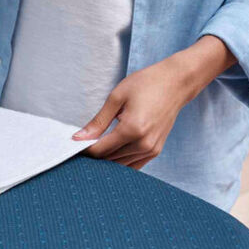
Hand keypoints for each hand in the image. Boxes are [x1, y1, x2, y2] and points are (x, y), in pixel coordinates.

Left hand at [73, 36, 236, 168]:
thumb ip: (97, 122)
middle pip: (109, 160)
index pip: (100, 150)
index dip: (83, 150)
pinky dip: (119, 161)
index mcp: (132, 129)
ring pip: (120, 165)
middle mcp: (143, 144)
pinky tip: (110, 152)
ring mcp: (151, 150)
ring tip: (94, 147)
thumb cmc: (147, 84)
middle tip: (80, 146)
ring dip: (105, 160)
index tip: (72, 144)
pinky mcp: (155, 151)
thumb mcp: (116, 98)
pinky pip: (133, 165)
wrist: (176, 83)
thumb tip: (78, 137)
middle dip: (92, 155)